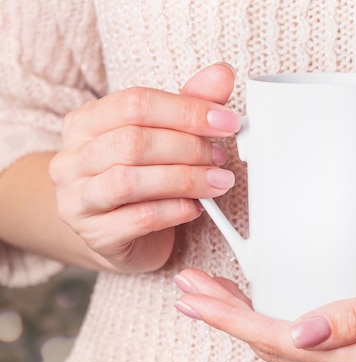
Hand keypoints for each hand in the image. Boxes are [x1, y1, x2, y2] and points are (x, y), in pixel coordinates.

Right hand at [49, 63, 239, 271]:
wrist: (118, 233)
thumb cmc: (142, 177)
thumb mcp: (163, 135)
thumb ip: (189, 104)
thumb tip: (222, 74)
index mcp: (85, 123)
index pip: (135, 103)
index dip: (187, 110)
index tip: (227, 121)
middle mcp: (72, 160)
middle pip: (134, 142)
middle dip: (188, 148)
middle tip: (221, 157)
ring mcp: (78, 200)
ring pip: (130, 181)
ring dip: (185, 180)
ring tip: (216, 182)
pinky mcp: (96, 236)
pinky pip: (139, 219)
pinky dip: (175, 211)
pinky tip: (195, 208)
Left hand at [173, 263, 355, 361]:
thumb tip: (301, 332)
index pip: (277, 339)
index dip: (231, 317)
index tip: (196, 297)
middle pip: (272, 347)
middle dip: (226, 319)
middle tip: (189, 292)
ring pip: (285, 352)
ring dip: (246, 325)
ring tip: (213, 299)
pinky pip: (306, 353)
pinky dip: (274, 331)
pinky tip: (263, 315)